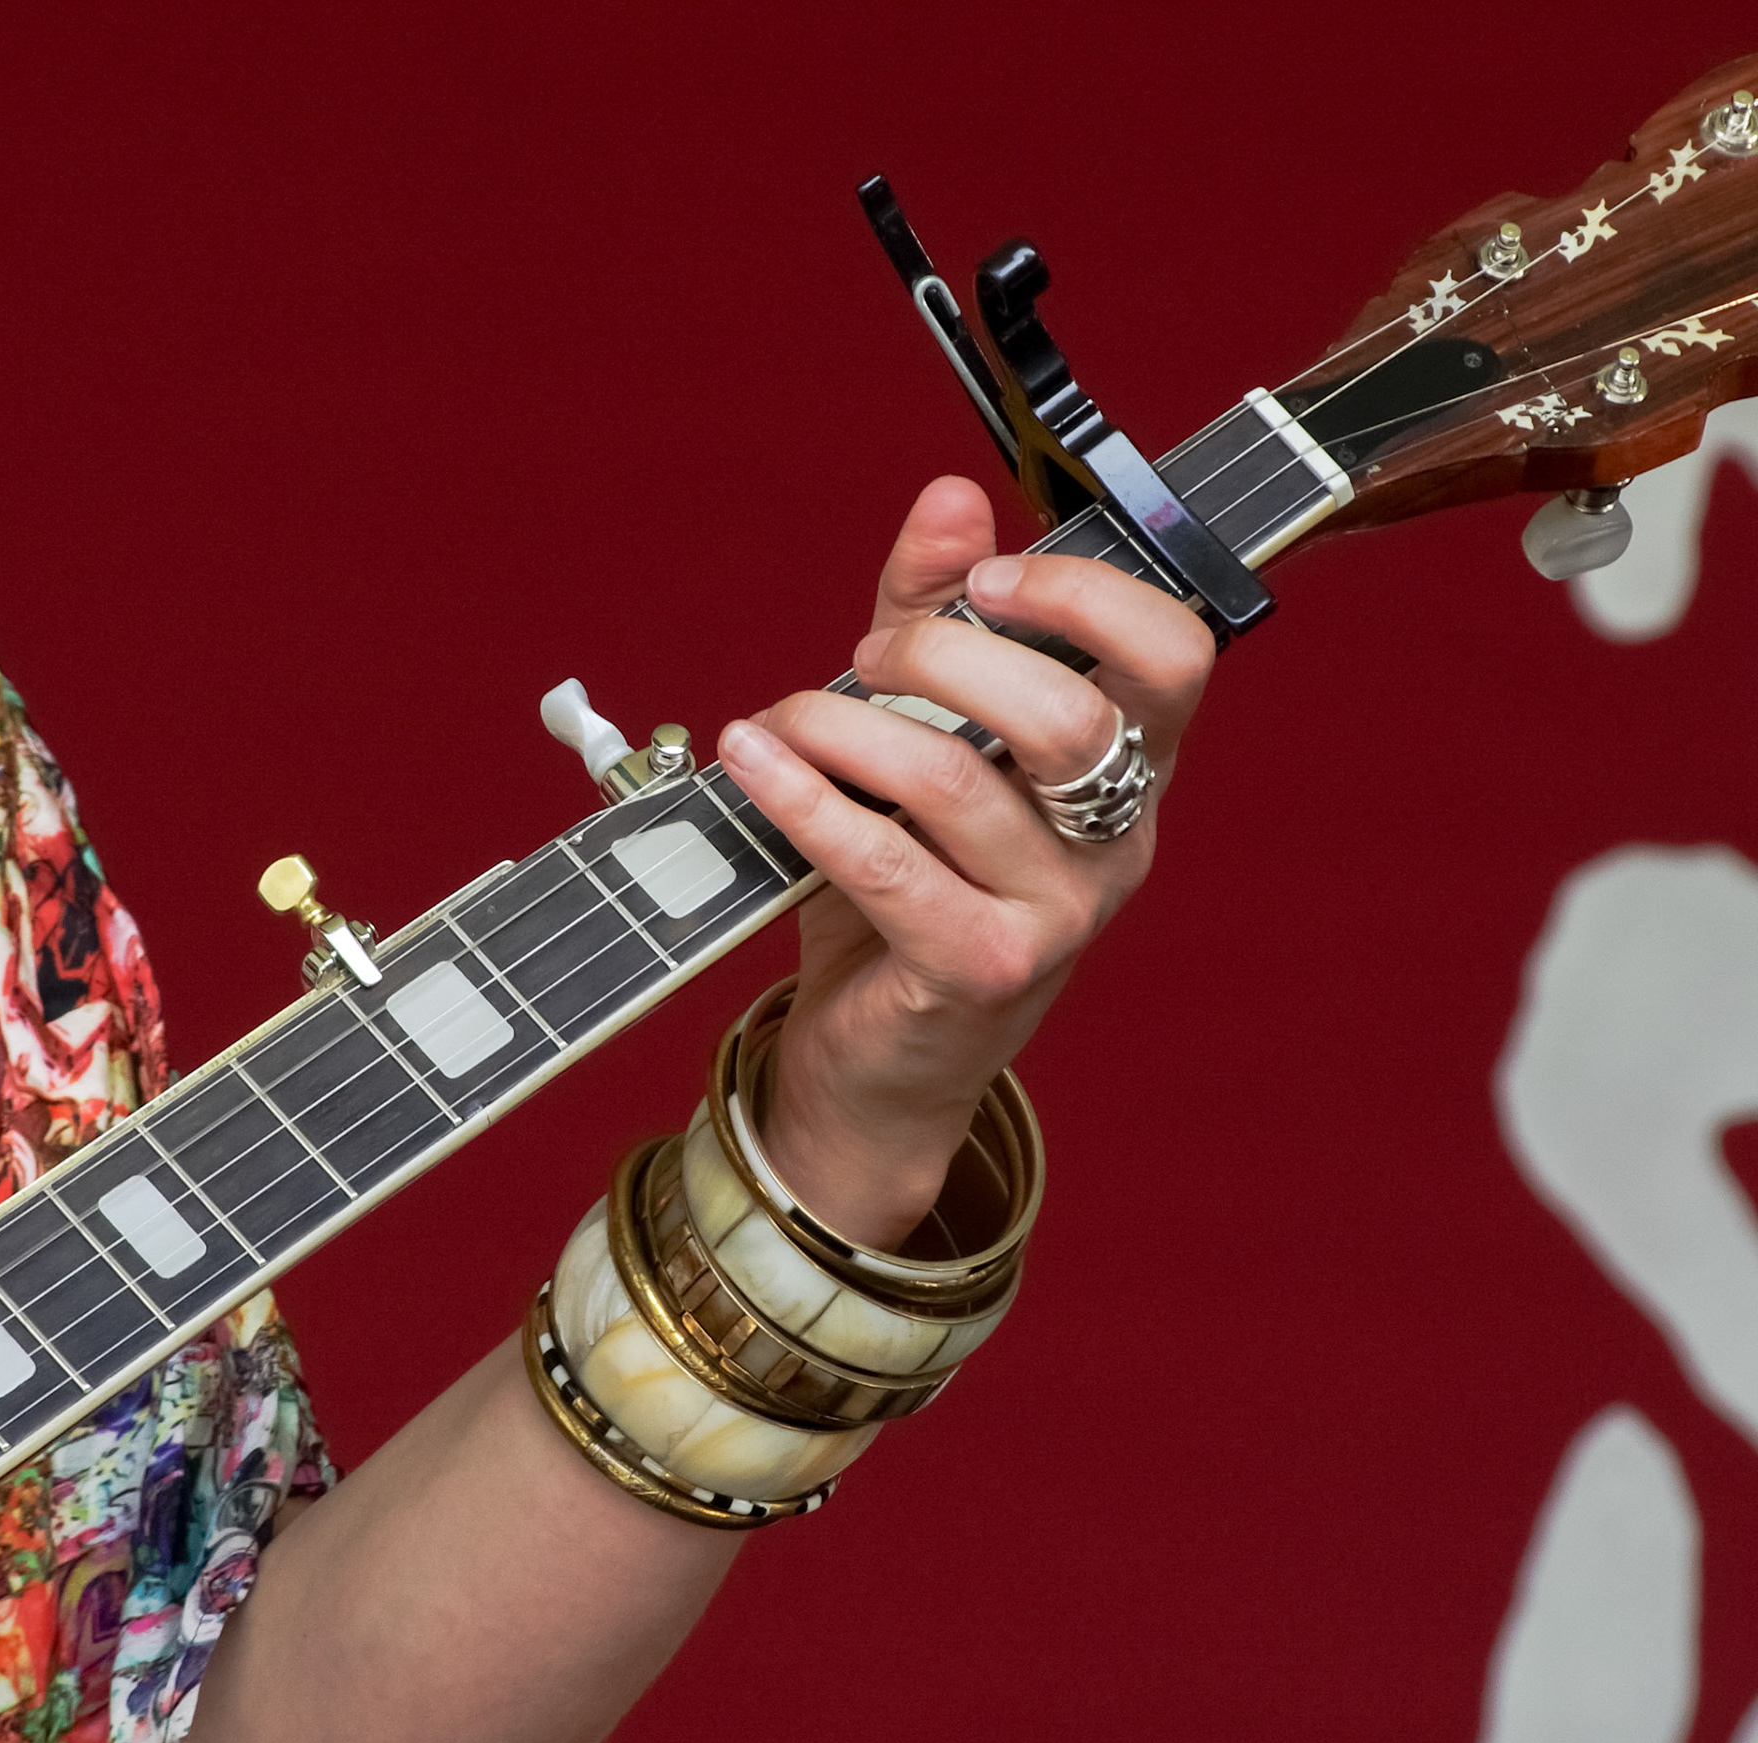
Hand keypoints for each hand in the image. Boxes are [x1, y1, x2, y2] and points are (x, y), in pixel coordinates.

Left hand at [714, 476, 1214, 1248]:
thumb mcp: (924, 740)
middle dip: (939, 656)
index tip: (987, 580)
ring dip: (844, 728)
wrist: (885, 1058)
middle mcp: (1113, 844)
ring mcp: (1054, 919)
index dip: (1087, 594)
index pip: (1175, 657)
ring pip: (956, 783)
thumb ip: (936, 621)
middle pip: (1064, 713)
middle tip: (864, 663)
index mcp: (1125, 774)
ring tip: (783, 722)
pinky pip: (885, 864)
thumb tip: (950, 501)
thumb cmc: (910, 885)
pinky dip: (803, 798)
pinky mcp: (975, 971)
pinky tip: (750, 762)